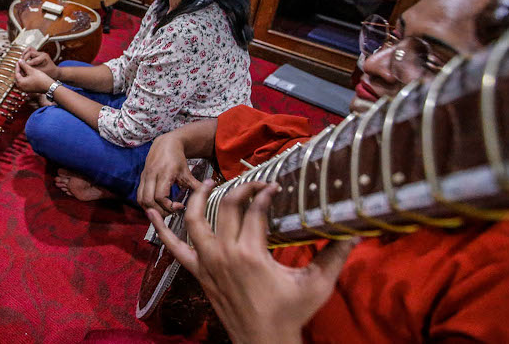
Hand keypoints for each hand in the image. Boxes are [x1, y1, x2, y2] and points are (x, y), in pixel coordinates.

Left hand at [14, 58, 54, 93]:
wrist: (49, 87)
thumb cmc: (41, 78)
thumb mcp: (32, 70)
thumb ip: (24, 65)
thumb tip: (19, 61)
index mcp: (20, 83)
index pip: (16, 73)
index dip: (17, 66)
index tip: (19, 61)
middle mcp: (21, 87)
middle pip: (17, 77)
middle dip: (19, 70)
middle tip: (20, 64)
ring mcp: (24, 89)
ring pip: (20, 80)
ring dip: (21, 74)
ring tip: (24, 67)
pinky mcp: (28, 89)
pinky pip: (23, 82)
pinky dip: (24, 77)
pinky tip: (27, 73)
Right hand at [20, 48, 59, 79]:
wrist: (55, 71)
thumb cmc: (50, 72)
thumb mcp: (42, 72)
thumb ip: (33, 69)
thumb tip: (24, 69)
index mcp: (44, 57)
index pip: (33, 59)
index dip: (27, 64)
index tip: (22, 67)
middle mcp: (41, 53)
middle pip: (30, 52)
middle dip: (25, 58)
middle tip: (21, 63)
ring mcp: (39, 53)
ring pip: (30, 49)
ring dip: (24, 54)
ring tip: (21, 60)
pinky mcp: (37, 54)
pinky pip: (30, 50)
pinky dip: (26, 53)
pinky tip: (23, 59)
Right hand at [137, 132, 201, 213]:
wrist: (166, 144)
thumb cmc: (177, 158)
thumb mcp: (187, 173)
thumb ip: (196, 186)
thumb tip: (208, 195)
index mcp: (164, 173)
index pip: (160, 196)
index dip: (169, 206)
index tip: (179, 206)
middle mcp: (152, 175)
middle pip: (148, 200)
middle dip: (159, 211)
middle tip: (170, 213)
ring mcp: (145, 176)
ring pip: (141, 199)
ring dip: (151, 209)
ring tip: (163, 211)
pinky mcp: (142, 177)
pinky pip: (139, 195)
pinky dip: (146, 204)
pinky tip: (156, 205)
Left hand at [146, 180, 355, 343]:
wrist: (263, 342)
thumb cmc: (290, 313)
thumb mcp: (316, 284)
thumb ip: (334, 255)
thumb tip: (357, 232)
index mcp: (251, 254)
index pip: (256, 210)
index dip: (265, 193)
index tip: (275, 185)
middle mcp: (224, 253)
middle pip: (227, 208)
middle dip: (239, 188)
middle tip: (251, 181)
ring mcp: (207, 262)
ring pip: (195, 220)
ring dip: (198, 197)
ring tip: (205, 181)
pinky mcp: (197, 272)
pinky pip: (174, 247)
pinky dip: (161, 229)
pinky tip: (151, 210)